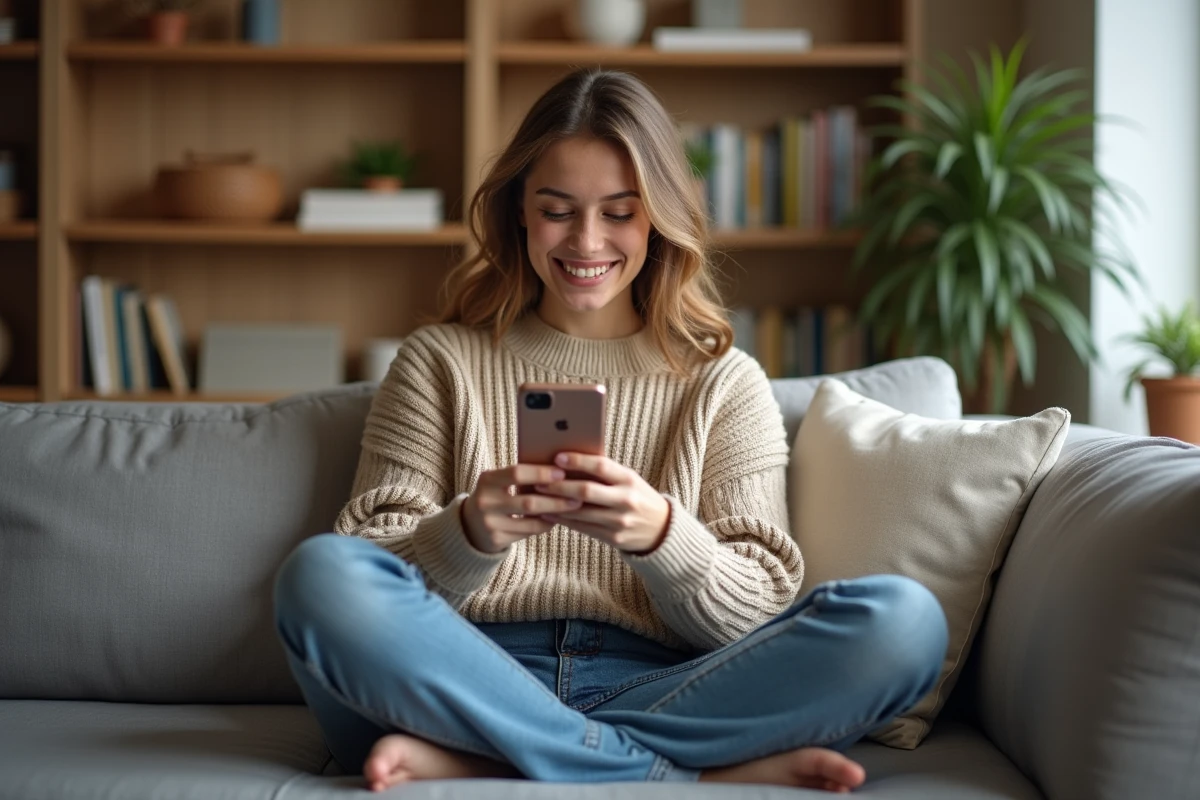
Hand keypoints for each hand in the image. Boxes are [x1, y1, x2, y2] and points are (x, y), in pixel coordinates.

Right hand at [461, 464, 582, 553]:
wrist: (470, 525)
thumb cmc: (495, 496)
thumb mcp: (499, 482)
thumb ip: (521, 475)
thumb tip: (559, 467)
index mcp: (487, 479)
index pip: (517, 473)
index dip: (541, 473)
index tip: (563, 472)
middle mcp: (485, 501)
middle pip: (528, 501)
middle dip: (556, 498)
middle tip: (577, 496)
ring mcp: (490, 522)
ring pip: (530, 519)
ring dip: (555, 513)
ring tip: (572, 507)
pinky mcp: (496, 539)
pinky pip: (528, 532)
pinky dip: (544, 525)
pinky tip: (556, 519)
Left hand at [534, 452, 670, 554]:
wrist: (661, 529)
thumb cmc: (638, 497)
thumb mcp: (629, 480)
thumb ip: (605, 473)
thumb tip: (569, 463)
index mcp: (629, 480)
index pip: (601, 466)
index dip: (578, 461)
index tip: (557, 458)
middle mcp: (625, 500)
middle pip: (586, 491)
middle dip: (559, 486)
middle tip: (539, 481)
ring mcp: (619, 521)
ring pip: (580, 512)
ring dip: (555, 505)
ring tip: (537, 497)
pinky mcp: (613, 538)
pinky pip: (583, 528)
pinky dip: (564, 520)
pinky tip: (550, 513)